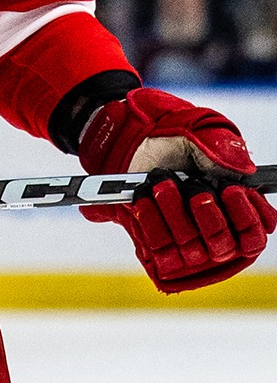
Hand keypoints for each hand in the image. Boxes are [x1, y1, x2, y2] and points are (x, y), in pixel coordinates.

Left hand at [78, 88, 275, 291]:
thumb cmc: (170, 139)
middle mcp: (213, 230)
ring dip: (175, 213)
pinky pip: (159, 250)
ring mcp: (184, 242)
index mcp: (234, 209)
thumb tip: (244, 170)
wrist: (127, 139)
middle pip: (222, 244)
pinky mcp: (155, 246)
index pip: (254, 234)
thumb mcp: (200, 132)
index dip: (247, 217)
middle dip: (209, 215)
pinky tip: (143, 199)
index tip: (232, 191)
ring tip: (161, 184)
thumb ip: (225, 148)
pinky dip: (151, 222)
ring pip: (190, 249)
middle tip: (194, 187)